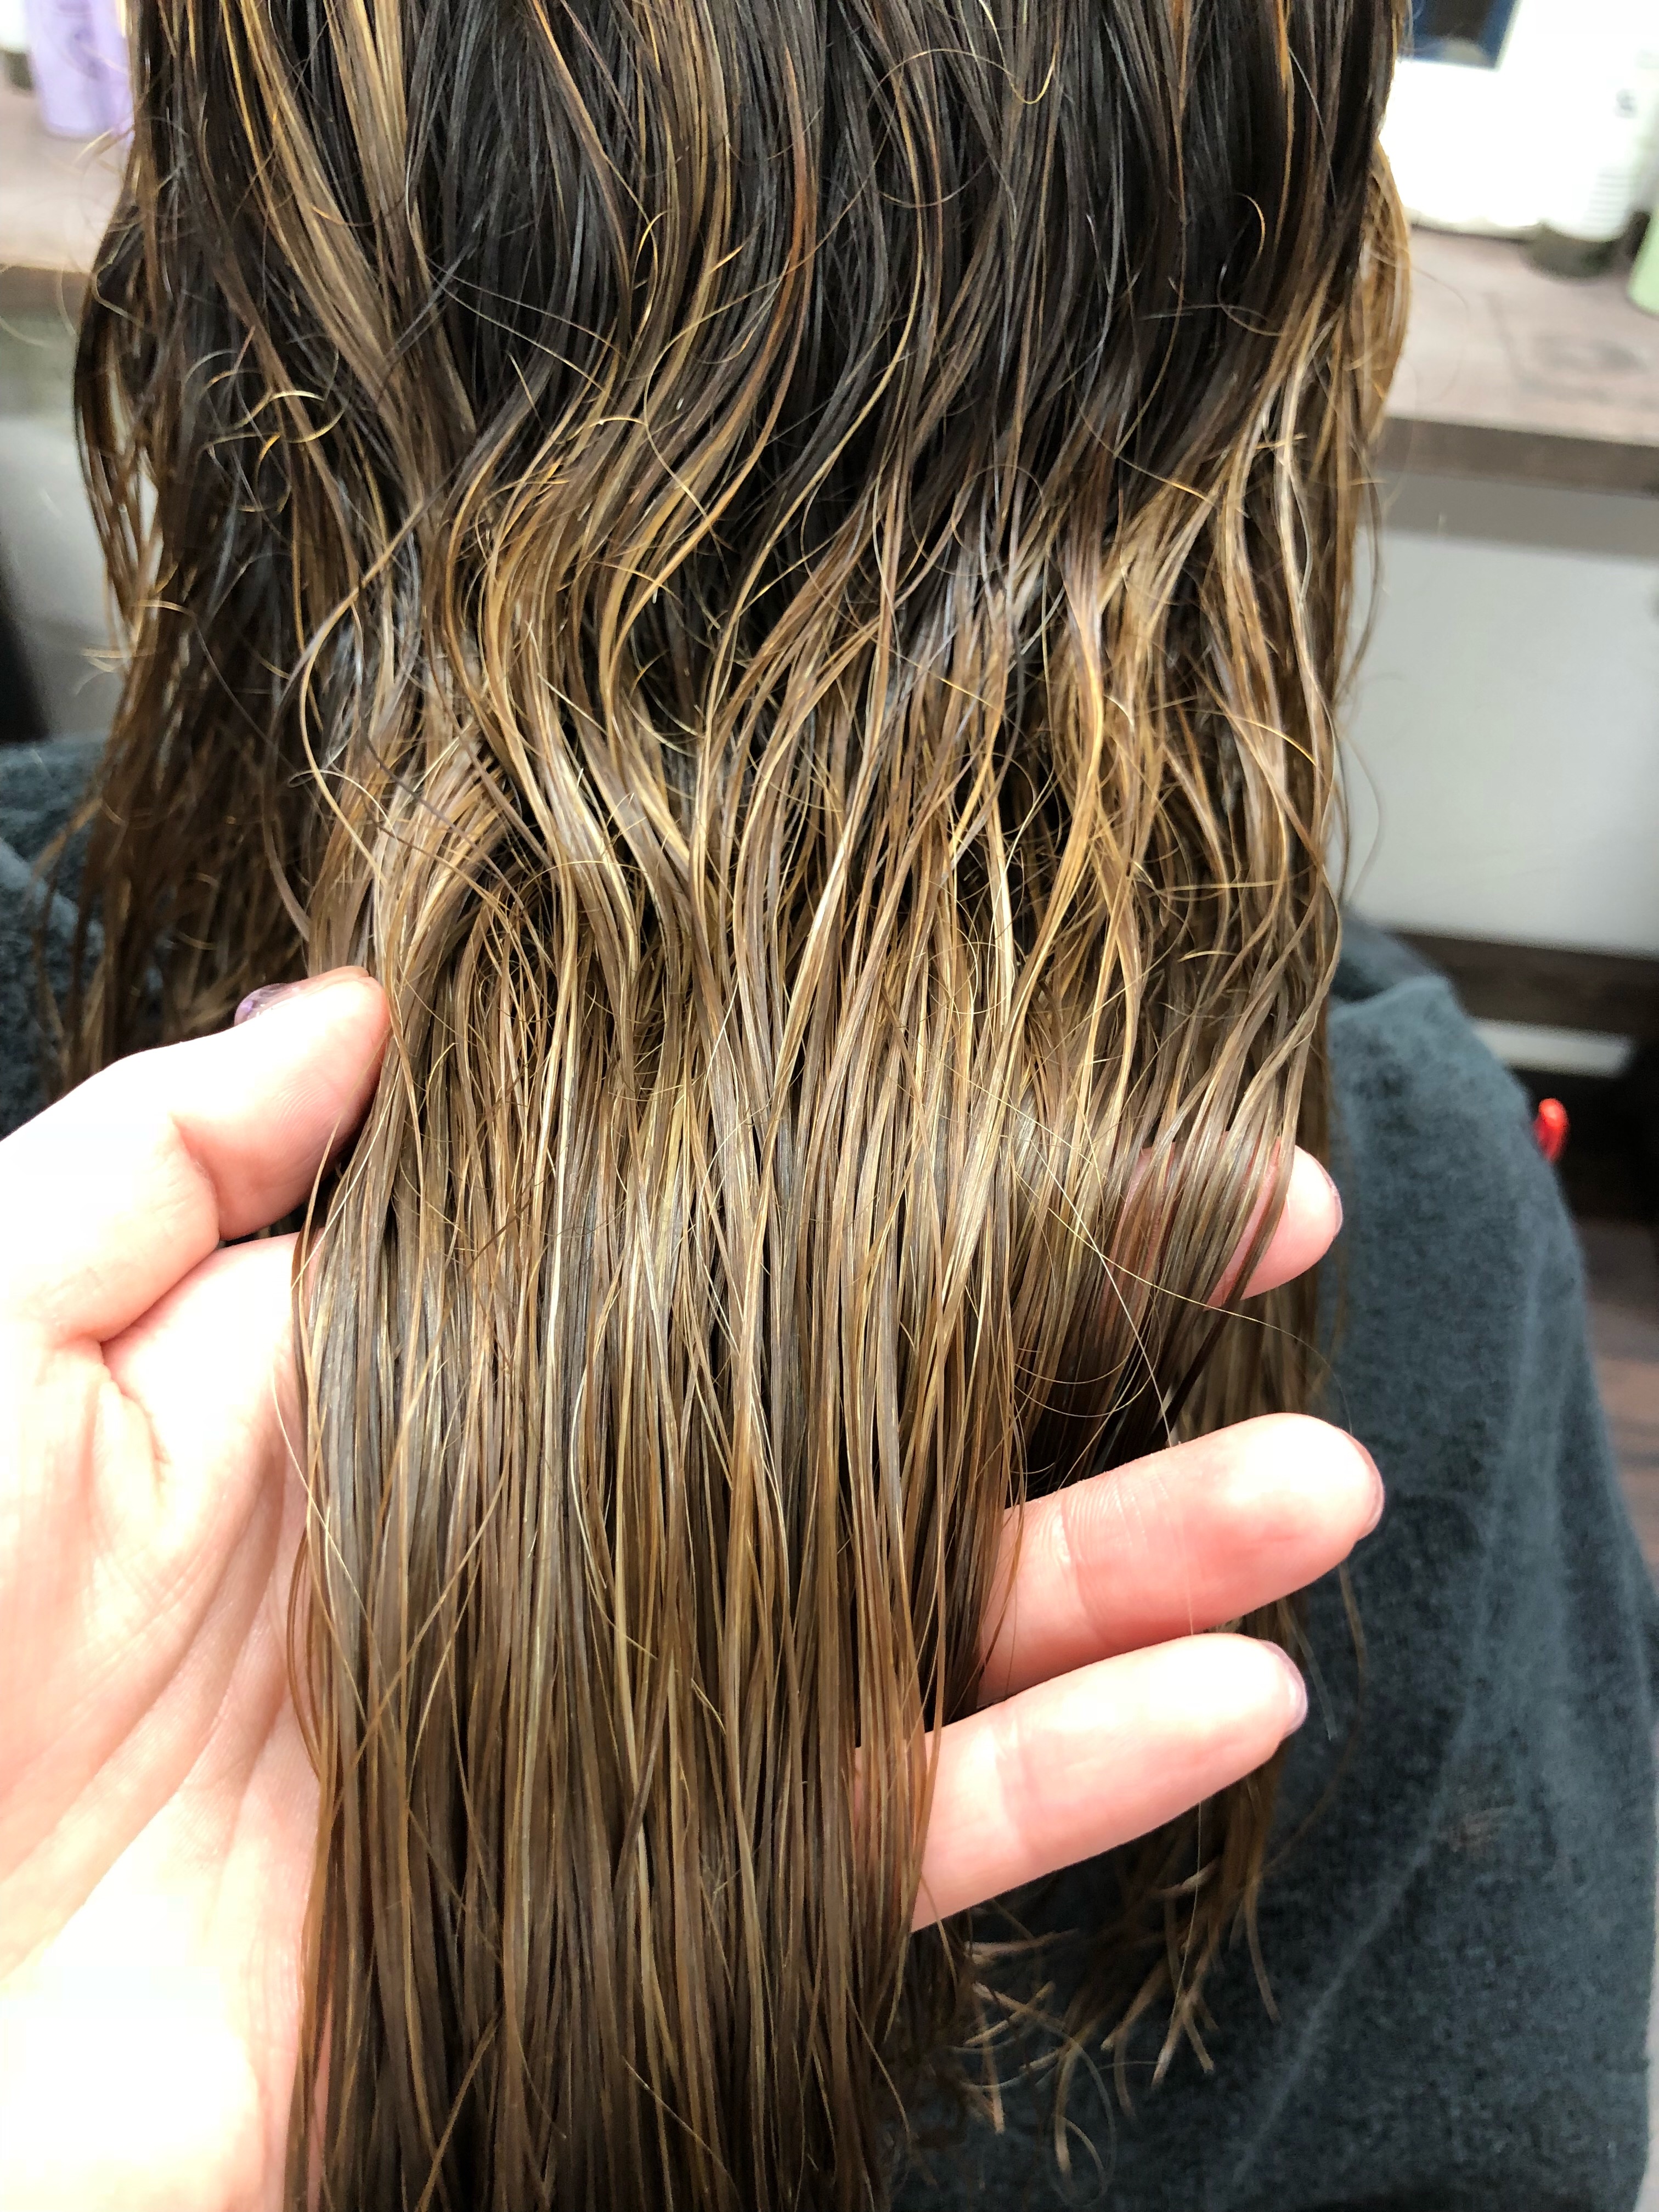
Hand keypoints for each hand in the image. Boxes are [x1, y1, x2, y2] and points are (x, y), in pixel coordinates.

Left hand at [0, 976, 1375, 2207]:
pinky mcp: (631, 1920)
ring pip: (919, 1630)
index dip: (868, 1181)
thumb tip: (366, 1003)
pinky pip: (882, 1844)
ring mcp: (608, 1732)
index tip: (1028, 1105)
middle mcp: (547, 1547)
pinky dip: (1055, 1785)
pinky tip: (1218, 1700)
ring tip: (1309, 1485)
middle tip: (1260, 1236)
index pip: (702, 1255)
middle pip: (856, 1426)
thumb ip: (171, 1153)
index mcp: (415, 1391)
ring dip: (1128, 1562)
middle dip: (1069, 1340)